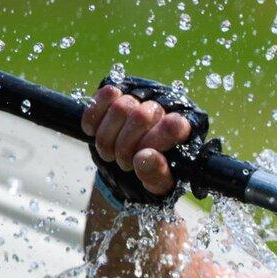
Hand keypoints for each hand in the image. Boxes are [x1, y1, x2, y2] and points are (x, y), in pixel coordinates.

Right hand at [79, 77, 207, 204]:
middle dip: (125, 146)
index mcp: (184, 129)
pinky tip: (92, 132)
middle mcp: (165, 108)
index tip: (139, 158)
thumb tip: (144, 158)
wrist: (130, 166)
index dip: (152, 142)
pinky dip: (94, 116)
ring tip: (110, 155)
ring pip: (120, 107)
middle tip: (123, 164)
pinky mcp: (119, 94)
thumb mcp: (158, 183)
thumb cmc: (151, 174)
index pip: (173, 124)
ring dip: (107, 138)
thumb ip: (156, 174)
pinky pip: (106, 93)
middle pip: (141, 116)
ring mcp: (142, 99)